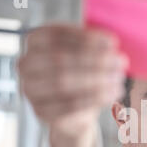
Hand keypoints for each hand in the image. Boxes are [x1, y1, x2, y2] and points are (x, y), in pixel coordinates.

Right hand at [18, 24, 127, 146]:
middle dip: (94, 60)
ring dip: (96, 80)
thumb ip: (94, 46)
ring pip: (63, 83)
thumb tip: (111, 45)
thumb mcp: (85, 56)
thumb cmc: (81, 75)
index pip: (56, 35)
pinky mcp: (41, 111)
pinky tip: (112, 94)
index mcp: (35, 41)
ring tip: (119, 79)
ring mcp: (30, 89)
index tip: (113, 43)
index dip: (86, 39)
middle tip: (120, 62)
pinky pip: (69, 105)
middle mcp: (26, 64)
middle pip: (60, 59)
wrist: (74, 112)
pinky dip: (94, 98)